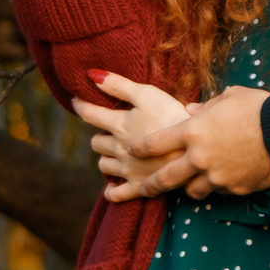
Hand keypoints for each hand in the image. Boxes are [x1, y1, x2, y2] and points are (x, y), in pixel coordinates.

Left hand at [71, 72, 193, 187]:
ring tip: (116, 153)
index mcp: (118, 125)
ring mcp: (126, 170)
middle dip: (100, 135)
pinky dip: (111, 191)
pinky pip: (116, 194)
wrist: (193, 150)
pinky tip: (113, 186)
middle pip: (96, 142)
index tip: (76, 100)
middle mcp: (117, 149)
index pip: (89, 114)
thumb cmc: (172, 117)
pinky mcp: (138, 187)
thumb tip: (91, 75)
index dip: (80, 105)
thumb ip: (118, 85)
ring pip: (103, 166)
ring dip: (106, 158)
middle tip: (109, 130)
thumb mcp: (147, 94)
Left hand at [111, 84, 269, 201]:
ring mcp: (216, 176)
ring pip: (193, 191)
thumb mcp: (227, 97)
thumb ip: (203, 108)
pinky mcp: (234, 189)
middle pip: (165, 178)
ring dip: (190, 188)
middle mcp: (199, 157)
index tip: (131, 149)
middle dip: (150, 184)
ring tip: (191, 186)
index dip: (140, 147)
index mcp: (193, 131)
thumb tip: (189, 111)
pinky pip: (220, 191)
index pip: (156, 143)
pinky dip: (219, 187)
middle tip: (143, 188)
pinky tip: (225, 180)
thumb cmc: (257, 107)